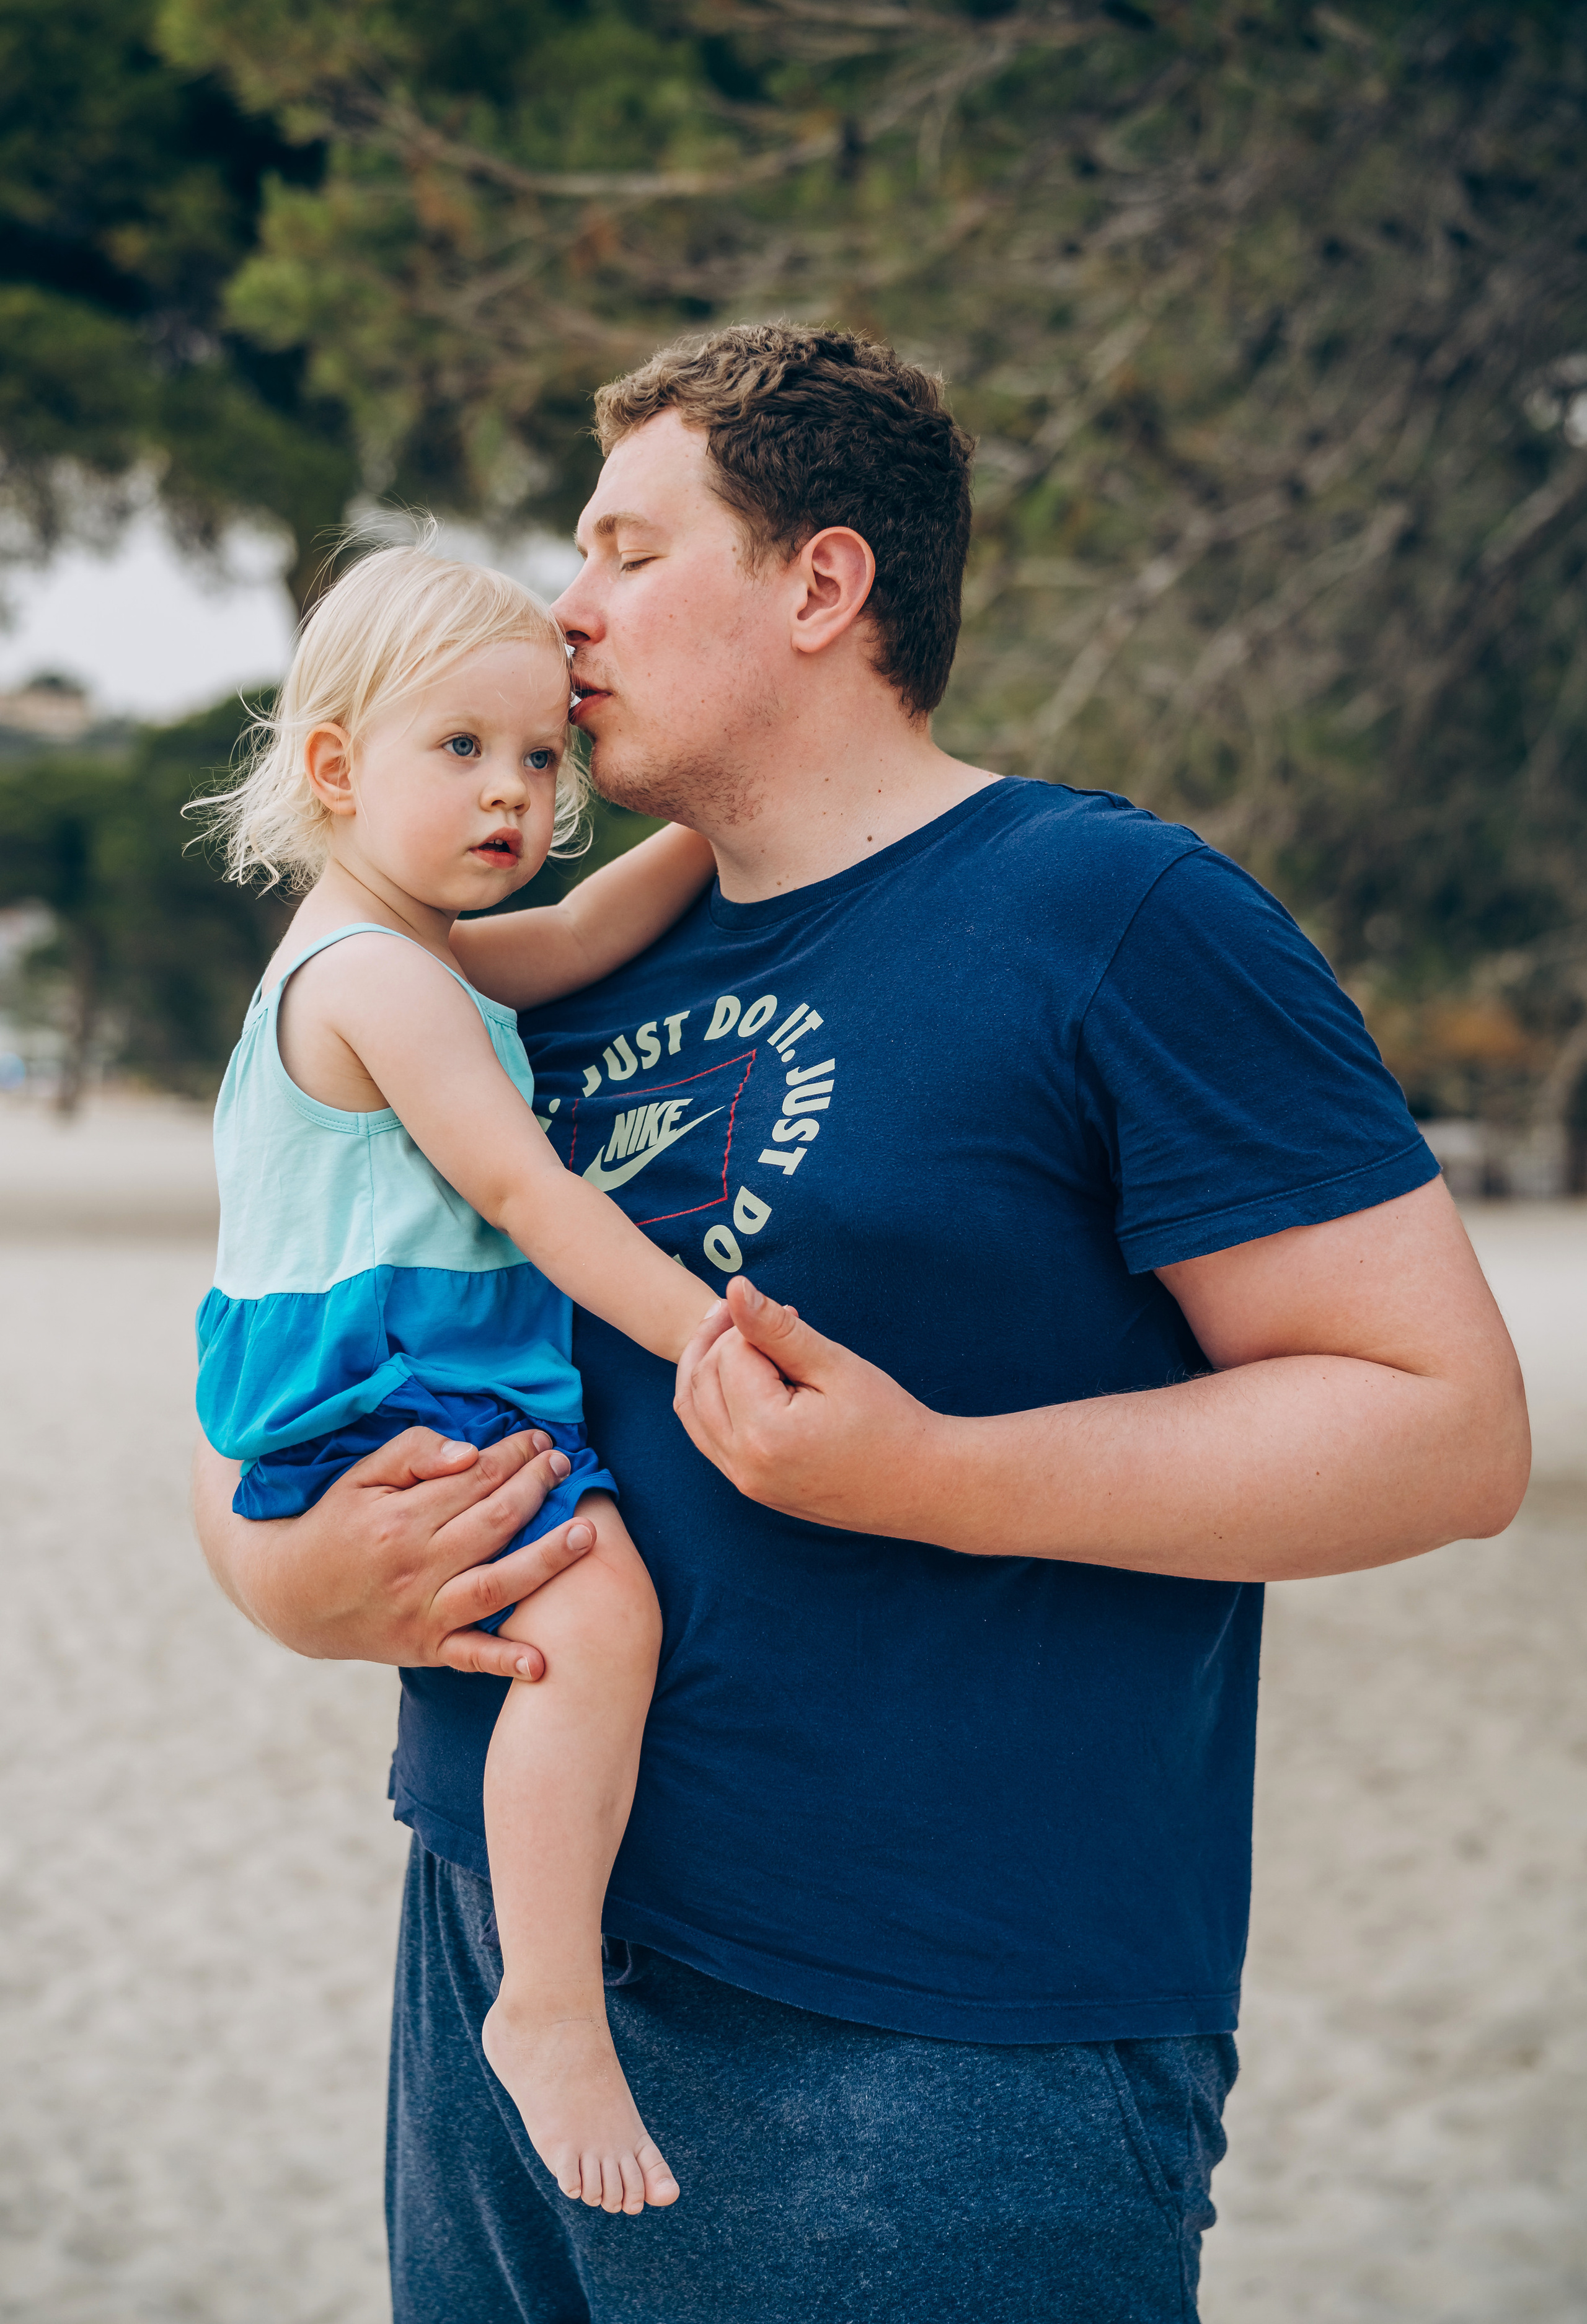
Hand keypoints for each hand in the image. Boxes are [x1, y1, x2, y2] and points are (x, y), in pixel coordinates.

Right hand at [192, 1427, 594, 1680]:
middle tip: (566, 1465)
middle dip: (536, 1490)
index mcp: (398, 1520)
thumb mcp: (359, 1477)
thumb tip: (469, 1453)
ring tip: (586, 1534)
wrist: (290, 1597)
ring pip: (494, 1586)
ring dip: (545, 1561)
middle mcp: (414, 1568)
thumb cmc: (334, 1524)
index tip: (540, 1439)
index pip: (473, 1480)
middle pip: (493, 1524)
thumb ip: (413, 1455)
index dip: (512, 1456)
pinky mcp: (425, 1648)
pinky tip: (542, 1661)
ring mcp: (422, 1613)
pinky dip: (505, 1661)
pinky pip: (469, 1658)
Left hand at [672, 1277, 946, 1536]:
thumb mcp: (835, 1366)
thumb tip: (734, 1288)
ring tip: (736, 1335)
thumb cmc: (889, 1422)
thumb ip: (777, 1329)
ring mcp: (744, 1482)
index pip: (730, 1356)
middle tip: (757, 1315)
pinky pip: (707, 1438)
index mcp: (766, 1434)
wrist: (919, 1485)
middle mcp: (744, 1464)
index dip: (753, 1326)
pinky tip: (735, 1376)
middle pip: (701, 1381)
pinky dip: (709, 1400)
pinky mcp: (750, 1488)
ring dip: (704, 1366)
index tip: (793, 1316)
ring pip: (691, 1411)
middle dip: (721, 1340)